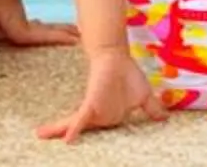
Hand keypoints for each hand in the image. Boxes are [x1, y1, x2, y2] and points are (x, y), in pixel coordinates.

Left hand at [39, 51, 165, 143]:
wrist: (118, 57)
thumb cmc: (129, 74)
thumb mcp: (144, 96)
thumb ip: (152, 109)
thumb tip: (166, 118)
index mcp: (107, 118)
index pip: (96, 134)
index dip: (87, 142)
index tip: (74, 150)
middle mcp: (97, 117)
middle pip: (80, 131)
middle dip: (61, 134)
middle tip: (42, 136)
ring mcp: (93, 111)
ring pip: (73, 127)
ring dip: (57, 131)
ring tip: (40, 133)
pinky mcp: (91, 104)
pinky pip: (81, 120)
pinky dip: (74, 129)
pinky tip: (68, 140)